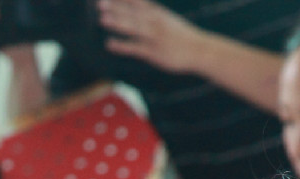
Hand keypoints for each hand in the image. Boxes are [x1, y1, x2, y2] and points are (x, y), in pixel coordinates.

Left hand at [96, 0, 210, 73]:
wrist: (200, 49)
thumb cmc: (182, 36)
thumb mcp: (167, 20)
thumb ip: (151, 15)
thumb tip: (137, 12)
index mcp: (158, 13)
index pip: (137, 2)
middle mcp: (155, 22)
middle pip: (133, 13)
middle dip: (116, 7)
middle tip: (99, 3)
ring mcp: (154, 37)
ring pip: (134, 27)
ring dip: (118, 22)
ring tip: (102, 19)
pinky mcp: (154, 52)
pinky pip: (135, 48)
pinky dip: (122, 45)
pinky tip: (109, 44)